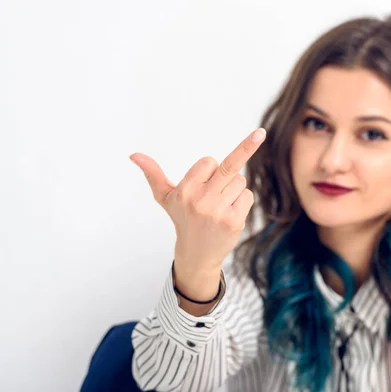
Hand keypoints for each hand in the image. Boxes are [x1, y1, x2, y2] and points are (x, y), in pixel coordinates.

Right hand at [130, 128, 265, 299]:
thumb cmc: (183, 219)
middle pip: (229, 167)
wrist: (197, 254)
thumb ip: (152, 174)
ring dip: (234, 189)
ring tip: (219, 205)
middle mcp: (200, 200)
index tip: (203, 184)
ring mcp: (217, 211)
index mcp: (184, 191)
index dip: (209, 170)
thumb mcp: (165, 197)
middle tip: (247, 145)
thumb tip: (134, 155)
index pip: (209, 161)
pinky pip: (247, 196)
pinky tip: (229, 214)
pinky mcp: (233, 221)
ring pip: (240, 181)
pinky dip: (242, 202)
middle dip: (232, 168)